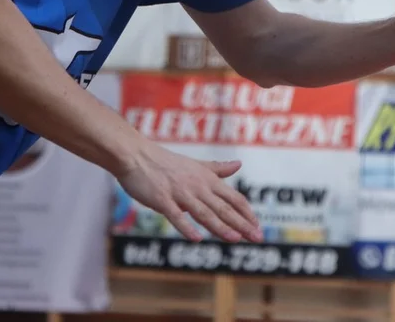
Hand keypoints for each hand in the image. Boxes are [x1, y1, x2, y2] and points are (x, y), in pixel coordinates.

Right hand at [117, 141, 262, 243]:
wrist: (137, 156)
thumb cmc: (166, 162)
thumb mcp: (196, 164)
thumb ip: (218, 168)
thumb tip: (239, 165)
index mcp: (207, 179)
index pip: (233, 198)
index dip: (247, 212)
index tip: (257, 226)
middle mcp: (198, 186)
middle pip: (224, 207)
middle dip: (242, 223)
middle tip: (258, 238)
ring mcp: (180, 193)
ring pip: (204, 212)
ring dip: (220, 226)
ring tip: (236, 239)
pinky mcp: (162, 199)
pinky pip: (175, 215)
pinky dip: (186, 227)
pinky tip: (196, 238)